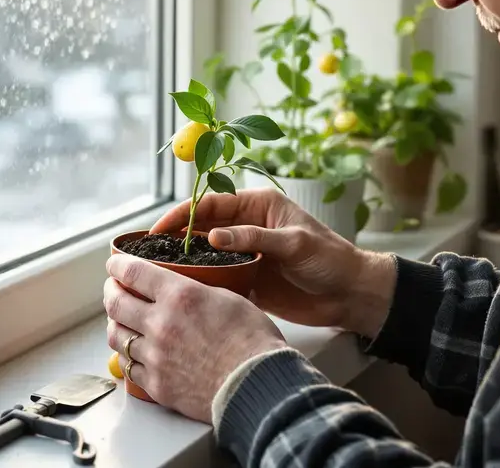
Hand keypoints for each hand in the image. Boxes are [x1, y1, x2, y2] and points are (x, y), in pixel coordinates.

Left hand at [103, 253, 286, 421]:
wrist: (257, 384)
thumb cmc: (253, 342)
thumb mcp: (230, 298)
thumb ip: (199, 291)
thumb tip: (188, 288)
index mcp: (180, 296)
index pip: (133, 272)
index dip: (118, 264)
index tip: (114, 263)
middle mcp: (161, 323)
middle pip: (116, 303)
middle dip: (110, 291)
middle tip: (113, 288)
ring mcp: (155, 356)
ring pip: (116, 335)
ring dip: (115, 323)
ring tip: (119, 320)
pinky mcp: (157, 384)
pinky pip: (129, 367)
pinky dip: (128, 355)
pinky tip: (133, 351)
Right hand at [150, 188, 395, 336]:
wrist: (351, 294)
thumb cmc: (330, 259)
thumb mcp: (294, 243)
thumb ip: (254, 238)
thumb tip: (213, 237)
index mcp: (258, 205)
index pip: (211, 204)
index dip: (182, 214)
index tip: (158, 229)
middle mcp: (248, 226)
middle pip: (202, 227)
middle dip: (176, 237)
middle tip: (148, 253)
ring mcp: (246, 253)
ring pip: (205, 253)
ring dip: (185, 261)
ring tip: (158, 273)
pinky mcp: (247, 278)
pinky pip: (217, 276)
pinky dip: (201, 281)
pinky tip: (183, 291)